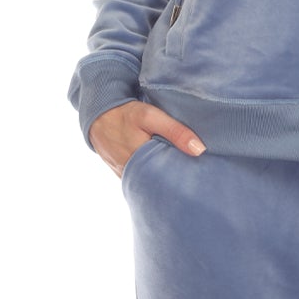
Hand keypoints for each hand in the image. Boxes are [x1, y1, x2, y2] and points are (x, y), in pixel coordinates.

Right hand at [90, 100, 205, 179]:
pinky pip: (141, 180)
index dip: (184, 175)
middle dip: (175, 180)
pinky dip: (151, 176)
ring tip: (182, 176)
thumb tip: (200, 150)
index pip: (169, 177)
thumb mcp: (150, 117)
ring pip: (150, 183)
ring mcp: (126, 177)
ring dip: (163, 178)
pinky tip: (163, 172)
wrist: (98, 116)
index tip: (201, 173)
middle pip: (160, 183)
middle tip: (194, 177)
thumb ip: (175, 131)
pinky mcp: (123, 175)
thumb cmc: (125, 114)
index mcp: (140, 162)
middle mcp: (131, 174)